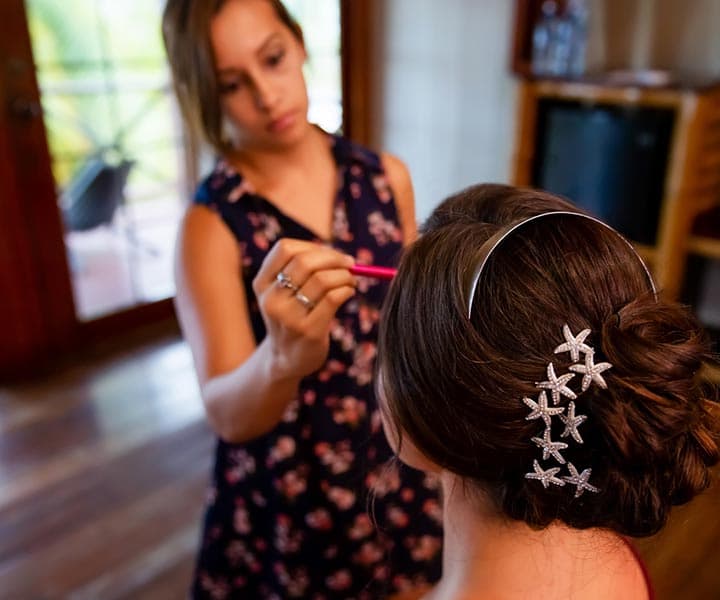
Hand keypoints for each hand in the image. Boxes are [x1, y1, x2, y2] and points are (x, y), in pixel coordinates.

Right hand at [252, 238, 356, 379]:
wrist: (286, 359)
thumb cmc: (292, 317)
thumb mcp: (282, 293)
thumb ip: (302, 270)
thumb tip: (340, 254)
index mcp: (262, 283)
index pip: (285, 248)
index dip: (313, 247)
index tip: (330, 253)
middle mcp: (271, 299)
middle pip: (305, 262)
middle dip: (334, 258)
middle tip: (349, 262)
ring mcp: (288, 317)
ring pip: (323, 279)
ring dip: (344, 275)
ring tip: (350, 280)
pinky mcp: (309, 331)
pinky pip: (334, 298)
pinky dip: (347, 289)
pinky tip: (349, 292)